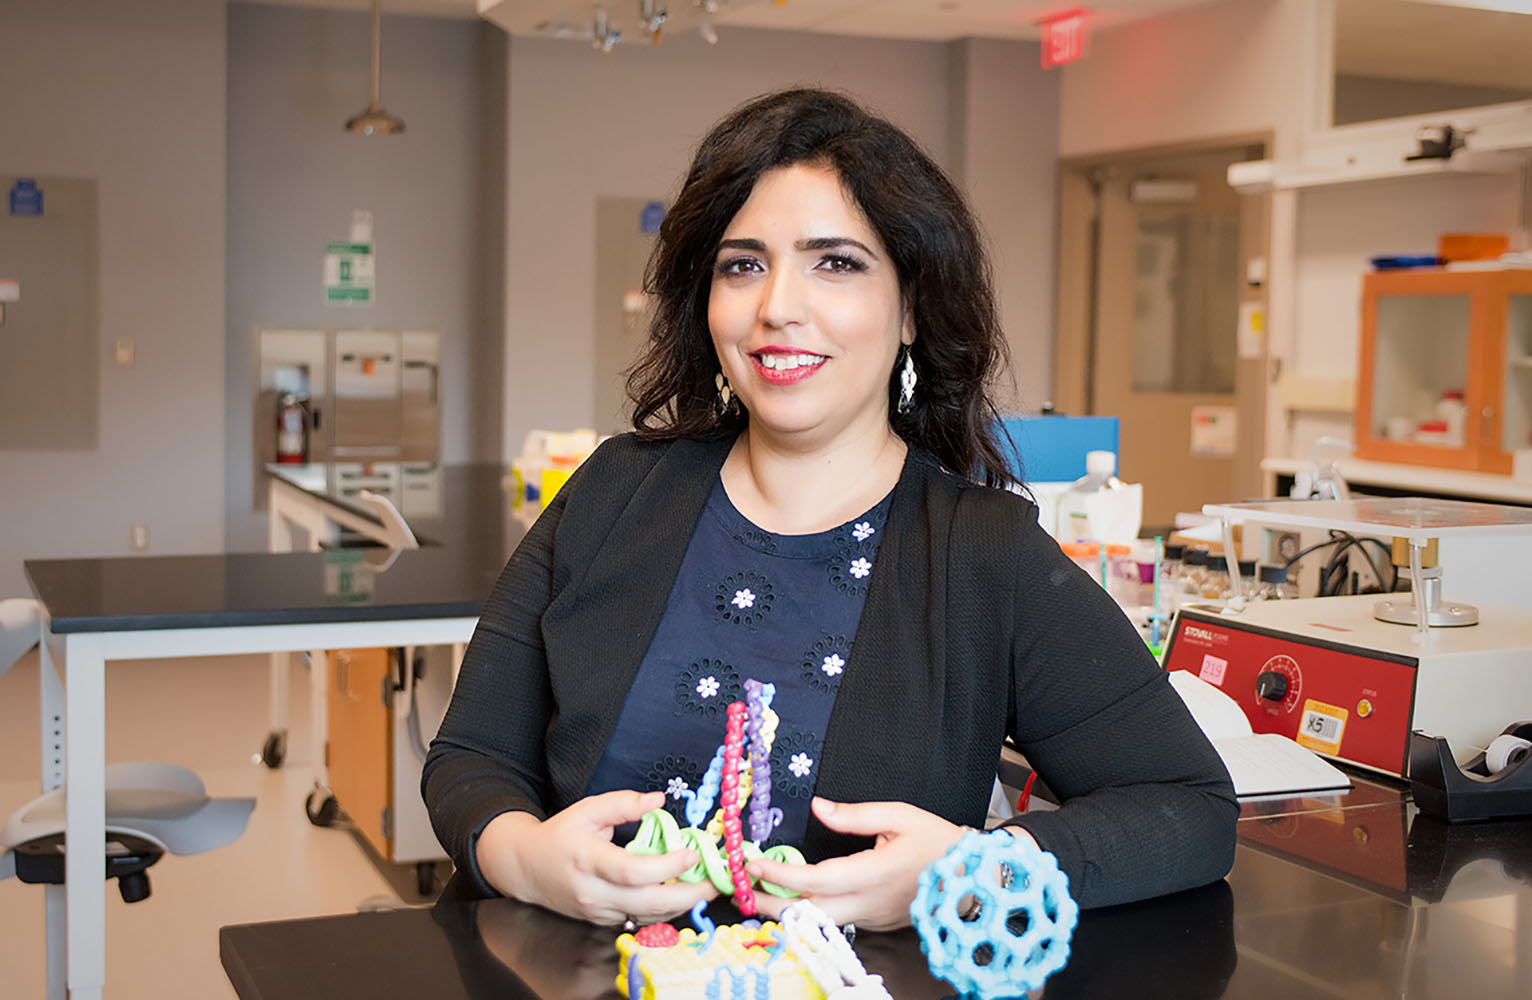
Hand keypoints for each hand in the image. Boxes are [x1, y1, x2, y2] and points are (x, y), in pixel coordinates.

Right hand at [475, 790, 718, 925]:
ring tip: (706, 889)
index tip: (692, 853)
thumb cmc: (559, 835)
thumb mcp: (586, 809)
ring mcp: (597, 911)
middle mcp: (593, 891)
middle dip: (687, 895)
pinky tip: (681, 895)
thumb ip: (623, 803)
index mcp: (588, 860)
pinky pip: (639, 919)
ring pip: (646, 916)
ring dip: (681, 905)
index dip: (666, 866)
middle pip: (646, 903)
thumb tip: (658, 800)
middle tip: (714, 883)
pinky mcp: (601, 921)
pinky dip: (663, 910)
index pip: (632, 871)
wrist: (526, 868)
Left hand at [746, 799, 1040, 929]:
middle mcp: (869, 903)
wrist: (975, 879)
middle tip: (740, 891)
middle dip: (770, 905)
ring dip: (786, 911)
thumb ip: (856, 814)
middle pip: (809, 913)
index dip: (781, 874)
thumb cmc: (939, 842)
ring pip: (820, 922)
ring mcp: (872, 919)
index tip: (753, 864)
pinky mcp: (875, 924)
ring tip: (756, 895)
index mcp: (875, 873)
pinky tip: (793, 899)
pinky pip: (836, 921)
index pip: (817, 880)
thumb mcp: (901, 815)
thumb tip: (818, 806)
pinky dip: (809, 912)